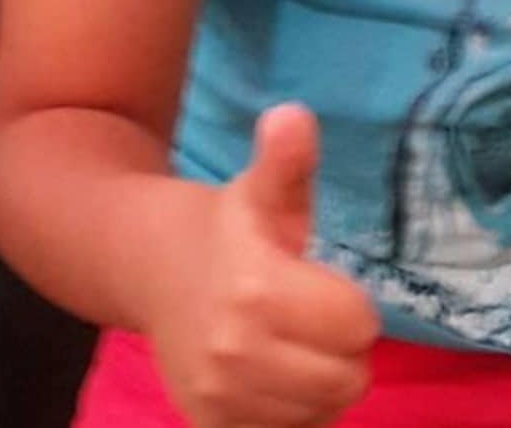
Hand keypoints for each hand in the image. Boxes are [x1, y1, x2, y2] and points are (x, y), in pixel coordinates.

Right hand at [149, 105, 379, 427]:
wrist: (153, 269)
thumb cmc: (228, 228)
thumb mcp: (261, 188)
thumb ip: (286, 159)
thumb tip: (294, 115)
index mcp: (257, 287)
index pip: (357, 324)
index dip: (351, 304)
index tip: (324, 285)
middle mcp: (236, 350)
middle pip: (347, 378)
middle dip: (343, 348)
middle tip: (313, 318)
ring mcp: (220, 395)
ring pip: (323, 413)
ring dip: (320, 383)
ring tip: (294, 345)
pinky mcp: (209, 426)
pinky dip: (293, 413)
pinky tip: (274, 374)